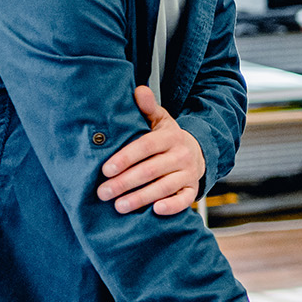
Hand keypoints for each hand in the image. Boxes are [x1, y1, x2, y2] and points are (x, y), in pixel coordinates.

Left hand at [97, 86, 205, 214]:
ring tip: (119, 206)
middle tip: (103, 192)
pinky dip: (172, 206)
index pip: (147, 146)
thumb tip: (139, 90)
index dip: (126, 158)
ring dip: (141, 198)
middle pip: (152, 170)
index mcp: (170, 137)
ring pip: (165, 186)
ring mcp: (188, 173)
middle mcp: (181, 155)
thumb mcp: (160, 120)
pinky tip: (155, 210)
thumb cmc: (168, 139)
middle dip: (126, 182)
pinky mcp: (192, 188)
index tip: (106, 169)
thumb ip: (148, 108)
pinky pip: (184, 199)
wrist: (197, 152)